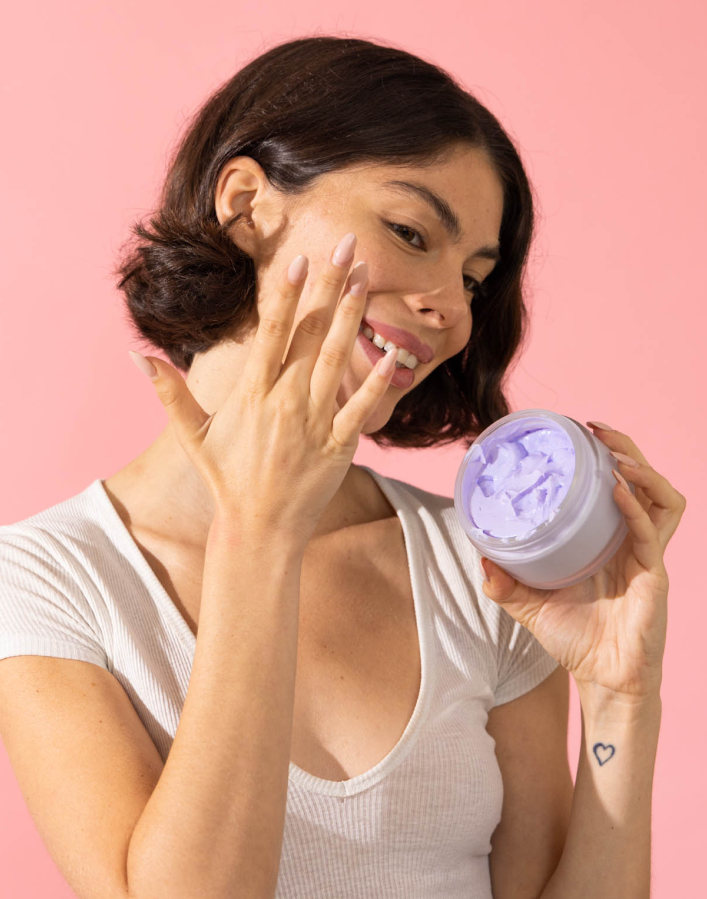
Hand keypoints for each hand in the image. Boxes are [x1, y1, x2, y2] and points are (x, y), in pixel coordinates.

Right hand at [129, 233, 399, 543]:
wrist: (258, 527)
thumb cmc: (226, 478)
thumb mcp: (192, 435)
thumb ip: (169, 392)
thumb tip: (134, 355)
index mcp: (252, 392)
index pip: (272, 332)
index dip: (287, 293)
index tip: (299, 258)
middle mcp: (285, 400)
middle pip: (311, 333)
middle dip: (329, 286)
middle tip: (346, 245)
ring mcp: (314, 421)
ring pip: (338, 359)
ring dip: (352, 316)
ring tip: (365, 278)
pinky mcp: (338, 445)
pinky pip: (360, 408)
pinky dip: (376, 382)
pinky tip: (392, 354)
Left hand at [480, 423, 686, 699]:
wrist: (601, 680)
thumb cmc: (575, 640)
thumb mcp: (530, 607)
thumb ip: (506, 584)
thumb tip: (482, 558)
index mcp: (608, 542)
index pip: (619, 487)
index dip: (607, 457)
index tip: (580, 434)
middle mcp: (633, 543)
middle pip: (645, 482)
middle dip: (626, 449)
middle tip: (597, 428)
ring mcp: (648, 557)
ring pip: (662, 499)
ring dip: (641, 469)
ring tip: (613, 452)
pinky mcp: (655, 576)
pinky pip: (651, 532)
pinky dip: (634, 506)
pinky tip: (616, 488)